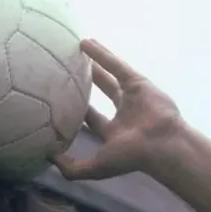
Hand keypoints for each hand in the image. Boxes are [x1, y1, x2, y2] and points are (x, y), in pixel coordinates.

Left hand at [52, 40, 183, 179]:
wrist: (161, 145)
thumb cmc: (131, 157)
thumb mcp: (95, 167)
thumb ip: (72, 168)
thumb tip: (48, 159)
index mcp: (114, 134)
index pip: (92, 120)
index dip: (77, 112)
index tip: (61, 102)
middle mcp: (124, 114)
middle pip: (101, 94)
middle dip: (87, 84)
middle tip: (70, 72)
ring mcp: (132, 97)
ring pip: (109, 76)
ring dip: (95, 63)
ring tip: (78, 50)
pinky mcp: (138, 82)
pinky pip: (116, 65)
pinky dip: (101, 54)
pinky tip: (85, 43)